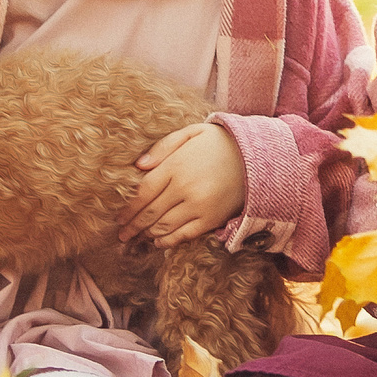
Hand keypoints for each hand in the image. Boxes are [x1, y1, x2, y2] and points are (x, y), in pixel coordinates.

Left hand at [119, 123, 247, 247]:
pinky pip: (185, 235)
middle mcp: (185, 188)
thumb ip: (163, 147)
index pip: (143, 192)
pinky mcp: (212, 219)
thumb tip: (138, 166)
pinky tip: (158, 243)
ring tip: (137, 238)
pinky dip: (169, 241)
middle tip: (121, 234)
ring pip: (164, 226)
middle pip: (150, 212)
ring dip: (147, 234)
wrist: (257, 157)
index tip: (118, 217)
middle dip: (133, 225)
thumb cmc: (219, 142)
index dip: (128, 207)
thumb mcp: (191, 133)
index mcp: (176, 166)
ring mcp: (199, 206)